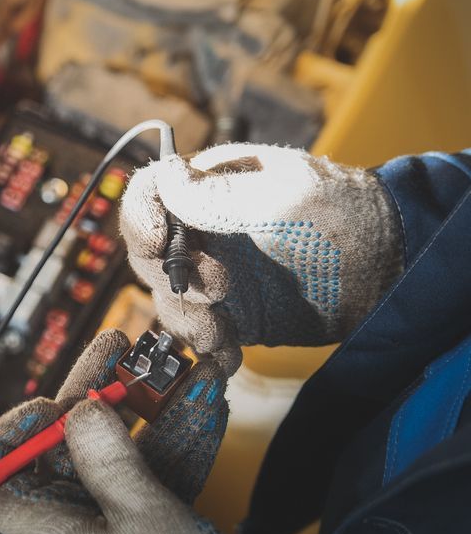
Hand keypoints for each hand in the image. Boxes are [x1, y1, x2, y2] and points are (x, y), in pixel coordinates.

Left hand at [0, 329, 228, 533]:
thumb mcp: (146, 523)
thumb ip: (111, 463)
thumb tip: (79, 413)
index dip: (10, 439)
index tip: (44, 406)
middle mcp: (76, 529)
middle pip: (68, 450)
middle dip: (97, 394)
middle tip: (119, 346)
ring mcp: (119, 529)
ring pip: (123, 456)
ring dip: (153, 408)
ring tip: (177, 360)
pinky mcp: (157, 530)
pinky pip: (160, 478)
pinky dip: (183, 444)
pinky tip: (208, 403)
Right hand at [120, 143, 402, 353]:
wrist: (393, 268)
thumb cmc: (346, 214)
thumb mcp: (285, 196)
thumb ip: (223, 194)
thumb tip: (166, 175)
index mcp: (209, 186)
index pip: (149, 194)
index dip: (141, 218)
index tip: (161, 244)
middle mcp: (202, 230)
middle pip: (148, 255)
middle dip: (171, 279)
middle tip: (218, 294)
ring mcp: (215, 275)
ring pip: (168, 300)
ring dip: (186, 321)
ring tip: (222, 337)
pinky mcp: (233, 315)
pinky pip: (199, 334)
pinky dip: (207, 351)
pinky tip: (229, 358)